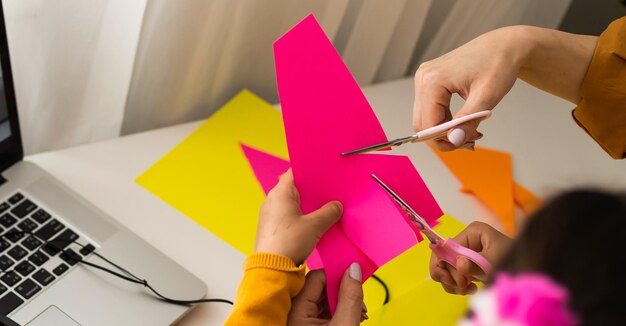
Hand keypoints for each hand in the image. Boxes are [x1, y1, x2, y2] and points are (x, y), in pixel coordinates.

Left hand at [254, 169, 342, 263]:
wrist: (271, 269)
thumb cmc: (289, 243)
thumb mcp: (314, 226)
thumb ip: (328, 213)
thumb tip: (336, 206)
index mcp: (280, 193)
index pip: (296, 173)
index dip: (311, 172)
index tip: (325, 174)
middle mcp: (272, 200)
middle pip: (296, 189)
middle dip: (313, 192)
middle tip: (330, 193)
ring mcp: (270, 214)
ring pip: (293, 204)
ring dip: (308, 207)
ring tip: (326, 209)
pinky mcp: (272, 228)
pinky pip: (289, 216)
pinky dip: (301, 217)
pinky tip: (314, 224)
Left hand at [288, 263, 366, 324]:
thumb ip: (350, 298)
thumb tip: (354, 270)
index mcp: (295, 310)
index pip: (316, 277)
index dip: (337, 276)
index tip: (354, 275)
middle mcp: (292, 313)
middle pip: (319, 288)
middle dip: (342, 292)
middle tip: (360, 301)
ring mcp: (298, 320)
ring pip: (321, 299)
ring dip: (342, 303)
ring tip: (358, 314)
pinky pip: (320, 311)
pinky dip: (336, 312)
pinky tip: (349, 317)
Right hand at [413, 26, 595, 151]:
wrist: (504, 46)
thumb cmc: (498, 64)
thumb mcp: (487, 96)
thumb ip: (468, 121)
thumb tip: (453, 140)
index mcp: (432, 80)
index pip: (427, 123)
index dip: (444, 139)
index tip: (467, 144)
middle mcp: (423, 78)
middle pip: (422, 123)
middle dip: (444, 138)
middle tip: (469, 142)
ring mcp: (424, 79)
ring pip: (425, 119)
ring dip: (445, 131)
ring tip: (470, 132)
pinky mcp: (430, 82)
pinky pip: (431, 110)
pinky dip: (445, 122)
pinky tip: (463, 123)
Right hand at [430, 221, 511, 294]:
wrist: (527, 270)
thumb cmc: (512, 260)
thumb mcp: (495, 262)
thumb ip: (476, 264)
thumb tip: (460, 265)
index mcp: (471, 233)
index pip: (446, 248)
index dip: (446, 265)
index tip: (459, 282)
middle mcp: (465, 240)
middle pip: (442, 259)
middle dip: (450, 276)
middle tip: (463, 287)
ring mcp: (464, 253)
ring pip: (444, 269)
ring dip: (453, 283)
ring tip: (468, 290)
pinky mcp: (466, 265)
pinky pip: (451, 276)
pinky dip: (457, 285)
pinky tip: (471, 289)